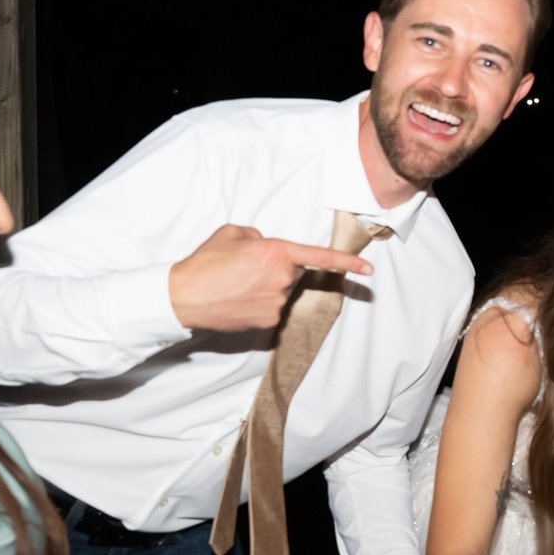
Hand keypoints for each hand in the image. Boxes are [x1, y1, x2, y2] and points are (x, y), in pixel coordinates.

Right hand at [168, 224, 373, 332]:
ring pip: (279, 292)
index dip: (347, 262)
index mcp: (276, 252)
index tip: (369, 269)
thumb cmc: (206, 262)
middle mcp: (281, 278)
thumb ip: (258, 237)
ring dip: (264, 287)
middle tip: (244, 269)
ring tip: (235, 285)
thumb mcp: (232, 233)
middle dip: (275, 269)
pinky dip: (257, 304)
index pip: (320, 257)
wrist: (184, 296)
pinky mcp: (268, 322)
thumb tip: (266, 247)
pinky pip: (271, 309)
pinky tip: (237, 300)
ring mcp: (276, 303)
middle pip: (291, 273)